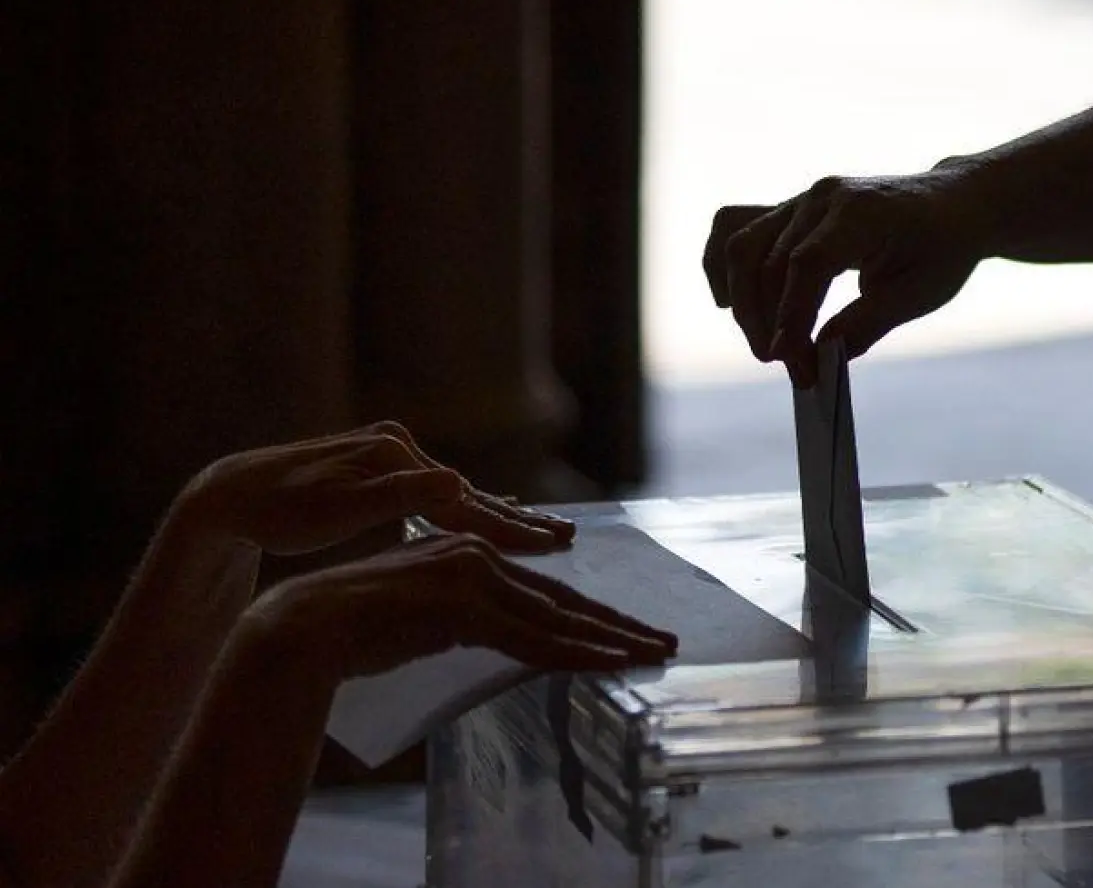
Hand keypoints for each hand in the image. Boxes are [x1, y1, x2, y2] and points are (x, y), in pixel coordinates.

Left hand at [181, 421, 575, 556]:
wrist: (234, 493)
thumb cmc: (280, 511)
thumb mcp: (337, 508)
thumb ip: (399, 496)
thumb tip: (458, 485)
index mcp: (396, 459)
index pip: (464, 502)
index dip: (508, 528)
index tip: (550, 545)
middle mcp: (401, 451)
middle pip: (470, 496)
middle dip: (519, 521)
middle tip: (568, 539)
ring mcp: (393, 460)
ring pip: (458, 497)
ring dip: (499, 517)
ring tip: (545, 532)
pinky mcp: (384, 474)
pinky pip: (438, 496)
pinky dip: (467, 507)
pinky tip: (492, 509)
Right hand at [250, 532, 676, 679]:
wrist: (304, 629)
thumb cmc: (353, 632)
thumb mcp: (423, 620)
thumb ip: (464, 619)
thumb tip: (498, 635)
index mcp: (468, 556)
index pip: (545, 591)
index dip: (591, 613)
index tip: (627, 630)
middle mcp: (477, 559)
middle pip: (565, 598)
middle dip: (619, 623)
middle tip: (665, 641)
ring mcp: (473, 582)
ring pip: (559, 619)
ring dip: (614, 640)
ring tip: (655, 654)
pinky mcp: (465, 611)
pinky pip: (535, 639)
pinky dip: (579, 652)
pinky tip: (614, 661)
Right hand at [703, 165, 985, 385]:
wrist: (953, 205)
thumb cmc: (942, 249)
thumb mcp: (920, 294)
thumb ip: (869, 322)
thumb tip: (820, 353)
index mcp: (859, 212)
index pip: (806, 263)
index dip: (790, 314)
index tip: (789, 360)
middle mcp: (821, 199)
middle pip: (764, 259)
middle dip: (767, 323)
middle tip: (791, 369)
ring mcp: (800, 201)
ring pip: (742, 247)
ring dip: (743, 304)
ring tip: (769, 348)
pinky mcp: (789, 211)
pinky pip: (737, 230)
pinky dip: (725, 267)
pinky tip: (728, 303)